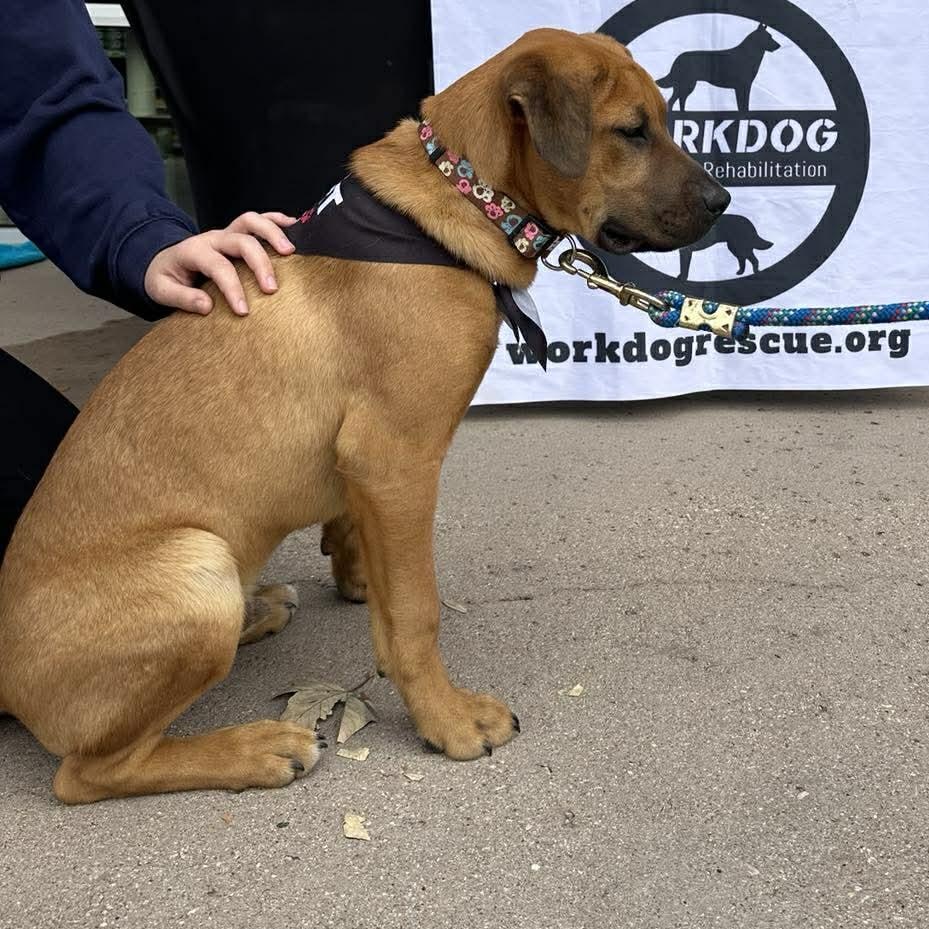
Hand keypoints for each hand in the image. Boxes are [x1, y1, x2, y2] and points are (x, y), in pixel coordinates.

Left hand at [143, 211, 296, 315]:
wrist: (164, 261)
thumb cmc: (165, 277)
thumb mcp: (162, 290)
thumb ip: (182, 298)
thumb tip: (206, 305)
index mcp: (194, 251)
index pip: (218, 266)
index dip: (232, 288)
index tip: (243, 311)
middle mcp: (213, 238)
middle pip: (241, 241)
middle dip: (259, 263)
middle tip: (272, 289)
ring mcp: (226, 233)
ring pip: (251, 222)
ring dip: (272, 233)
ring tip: (289, 252)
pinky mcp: (237, 234)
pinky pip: (258, 220)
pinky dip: (276, 220)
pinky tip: (293, 225)